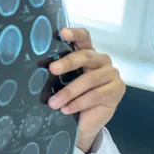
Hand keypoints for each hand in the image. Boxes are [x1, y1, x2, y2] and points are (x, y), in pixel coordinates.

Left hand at [47, 28, 125, 152]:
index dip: (74, 34)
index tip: (62, 32)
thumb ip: (57, 73)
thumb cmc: (72, 97)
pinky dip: (78, 103)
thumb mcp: (62, 83)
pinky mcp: (117, 90)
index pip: (83, 38)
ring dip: (69, 92)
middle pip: (85, 56)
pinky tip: (66, 109)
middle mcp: (101, 60)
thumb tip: (37, 69)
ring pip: (89, 79)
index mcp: (87, 54)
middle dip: (67, 62)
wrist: (86, 121)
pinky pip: (96, 95)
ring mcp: (111, 74)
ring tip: (53, 103)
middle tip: (52, 69)